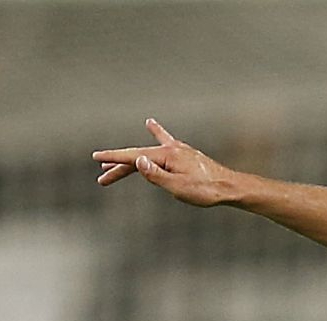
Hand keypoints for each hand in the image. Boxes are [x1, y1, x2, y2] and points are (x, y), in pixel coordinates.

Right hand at [92, 119, 237, 205]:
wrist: (231, 188)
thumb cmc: (206, 191)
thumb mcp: (178, 188)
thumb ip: (156, 176)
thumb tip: (137, 161)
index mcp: (167, 156)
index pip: (133, 157)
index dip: (113, 158)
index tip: (95, 157)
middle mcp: (171, 149)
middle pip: (138, 157)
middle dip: (119, 167)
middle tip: (102, 179)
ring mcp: (178, 150)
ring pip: (148, 153)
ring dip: (131, 160)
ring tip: (112, 165)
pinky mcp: (185, 154)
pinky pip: (166, 141)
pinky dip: (156, 132)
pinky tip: (149, 123)